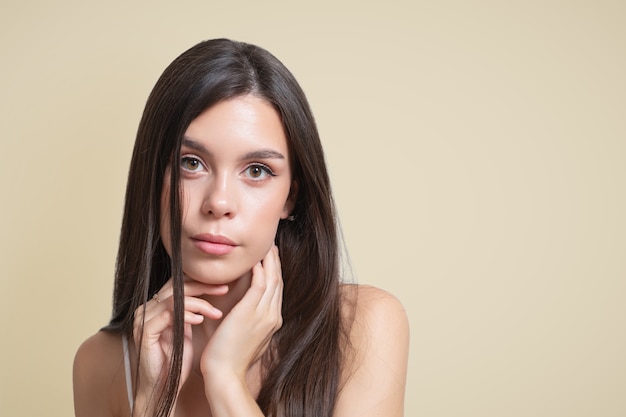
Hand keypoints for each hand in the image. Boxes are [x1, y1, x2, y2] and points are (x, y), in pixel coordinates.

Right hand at [132, 279, 227, 398]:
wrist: (162, 387)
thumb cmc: (175, 360)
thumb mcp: (186, 329)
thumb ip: (191, 310)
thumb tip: (212, 291)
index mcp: (156, 306)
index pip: (179, 283)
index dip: (202, 281)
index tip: (224, 285)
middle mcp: (147, 308)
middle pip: (177, 287)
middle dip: (204, 287)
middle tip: (225, 289)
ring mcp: (143, 319)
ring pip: (174, 299)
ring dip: (200, 303)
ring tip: (215, 313)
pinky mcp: (145, 332)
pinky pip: (168, 315)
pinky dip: (187, 315)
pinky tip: (200, 320)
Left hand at [200, 245, 283, 388]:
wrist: (224, 374)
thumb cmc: (229, 358)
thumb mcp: (246, 337)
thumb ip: (250, 321)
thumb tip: (246, 311)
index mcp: (272, 321)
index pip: (277, 290)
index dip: (275, 272)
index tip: (270, 258)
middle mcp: (273, 316)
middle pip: (278, 282)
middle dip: (275, 262)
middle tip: (271, 245)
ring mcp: (265, 314)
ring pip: (272, 280)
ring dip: (270, 261)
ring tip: (265, 246)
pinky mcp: (251, 313)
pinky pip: (260, 284)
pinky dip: (259, 270)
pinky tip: (255, 259)